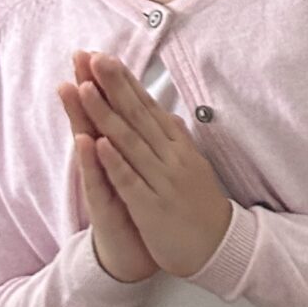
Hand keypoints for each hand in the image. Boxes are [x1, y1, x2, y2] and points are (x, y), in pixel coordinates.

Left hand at [56, 51, 232, 279]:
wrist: (221, 248)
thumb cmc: (202, 207)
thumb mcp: (194, 166)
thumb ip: (177, 141)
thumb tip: (170, 117)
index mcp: (178, 146)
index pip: (147, 108)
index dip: (125, 83)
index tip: (105, 58)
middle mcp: (170, 158)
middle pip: (136, 116)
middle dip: (113, 86)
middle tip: (93, 58)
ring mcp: (161, 181)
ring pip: (130, 142)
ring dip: (106, 115)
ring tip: (86, 89)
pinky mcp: (152, 207)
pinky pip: (130, 181)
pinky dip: (115, 162)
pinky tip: (98, 144)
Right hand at [60, 55, 156, 284]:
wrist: (132, 257)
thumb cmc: (135, 211)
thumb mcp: (138, 172)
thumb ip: (136, 144)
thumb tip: (140, 115)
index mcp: (118, 152)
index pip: (112, 112)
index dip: (106, 84)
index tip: (100, 51)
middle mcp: (104, 164)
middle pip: (94, 118)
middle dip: (87, 87)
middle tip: (78, 54)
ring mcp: (100, 184)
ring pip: (88, 145)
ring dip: (80, 116)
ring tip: (70, 87)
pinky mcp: (101, 207)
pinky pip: (96, 181)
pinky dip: (92, 162)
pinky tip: (86, 141)